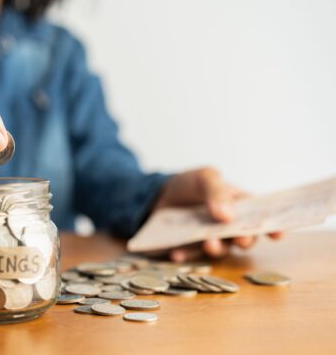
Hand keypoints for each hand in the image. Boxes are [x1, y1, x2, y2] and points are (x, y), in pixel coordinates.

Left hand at [154, 167, 282, 261]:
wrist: (155, 196)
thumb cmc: (187, 185)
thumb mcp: (203, 178)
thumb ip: (216, 191)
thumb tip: (227, 216)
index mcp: (238, 205)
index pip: (260, 216)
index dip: (273, 226)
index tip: (278, 234)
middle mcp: (228, 226)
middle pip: (244, 237)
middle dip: (245, 240)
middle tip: (240, 239)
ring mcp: (210, 239)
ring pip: (221, 250)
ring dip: (217, 249)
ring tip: (209, 243)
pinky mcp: (190, 249)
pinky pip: (191, 256)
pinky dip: (185, 255)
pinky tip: (176, 253)